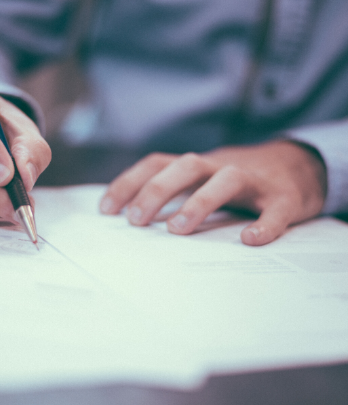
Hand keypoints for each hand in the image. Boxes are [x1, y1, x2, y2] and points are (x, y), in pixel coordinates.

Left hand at [99, 141, 326, 245]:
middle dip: (157, 190)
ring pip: (227, 180)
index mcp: (198, 166)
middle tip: (135, 221)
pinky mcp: (285, 197)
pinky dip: (265, 224)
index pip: (157, 164)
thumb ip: (175, 192)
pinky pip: (276, 209)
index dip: (129, 182)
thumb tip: (131, 219)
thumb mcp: (202, 180)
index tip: (106, 209)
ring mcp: (254, 180)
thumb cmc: (237, 181)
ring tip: (177, 229)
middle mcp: (221, 167)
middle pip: (186, 166)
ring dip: (200, 202)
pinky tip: (250, 240)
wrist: (299, 166)